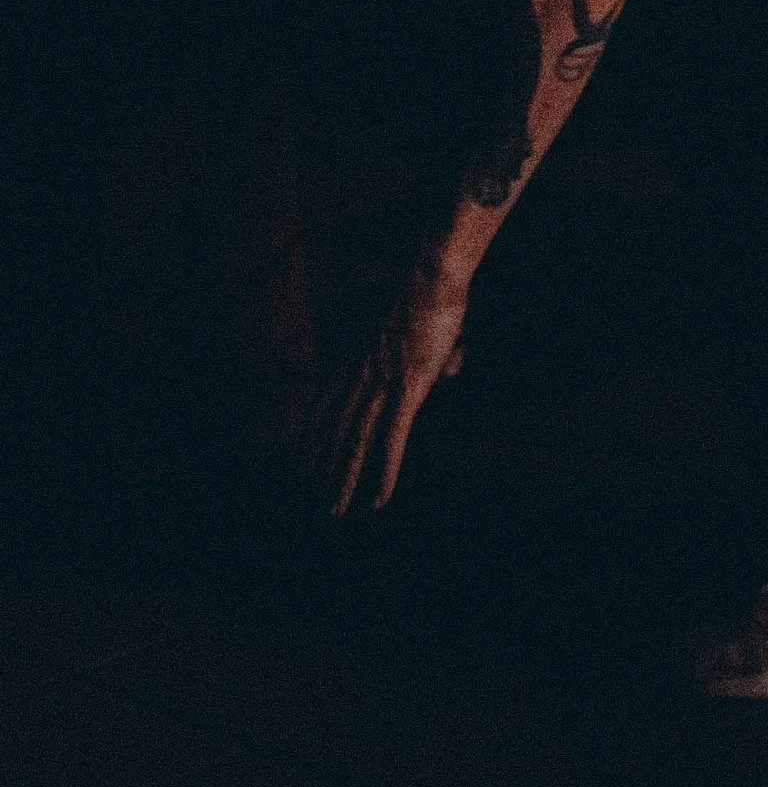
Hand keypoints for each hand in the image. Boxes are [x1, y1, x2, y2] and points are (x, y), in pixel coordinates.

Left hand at [304, 264, 470, 514]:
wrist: (429, 276)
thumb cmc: (424, 289)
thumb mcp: (408, 318)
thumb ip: (419, 348)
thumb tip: (449, 371)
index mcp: (355, 354)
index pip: (325, 403)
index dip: (312, 434)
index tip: (299, 456)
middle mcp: (360, 374)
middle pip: (335, 429)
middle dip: (320, 465)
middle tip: (306, 494)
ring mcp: (381, 385)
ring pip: (356, 444)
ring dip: (344, 481)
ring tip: (332, 510)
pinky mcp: (406, 392)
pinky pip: (392, 442)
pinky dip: (384, 474)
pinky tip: (378, 500)